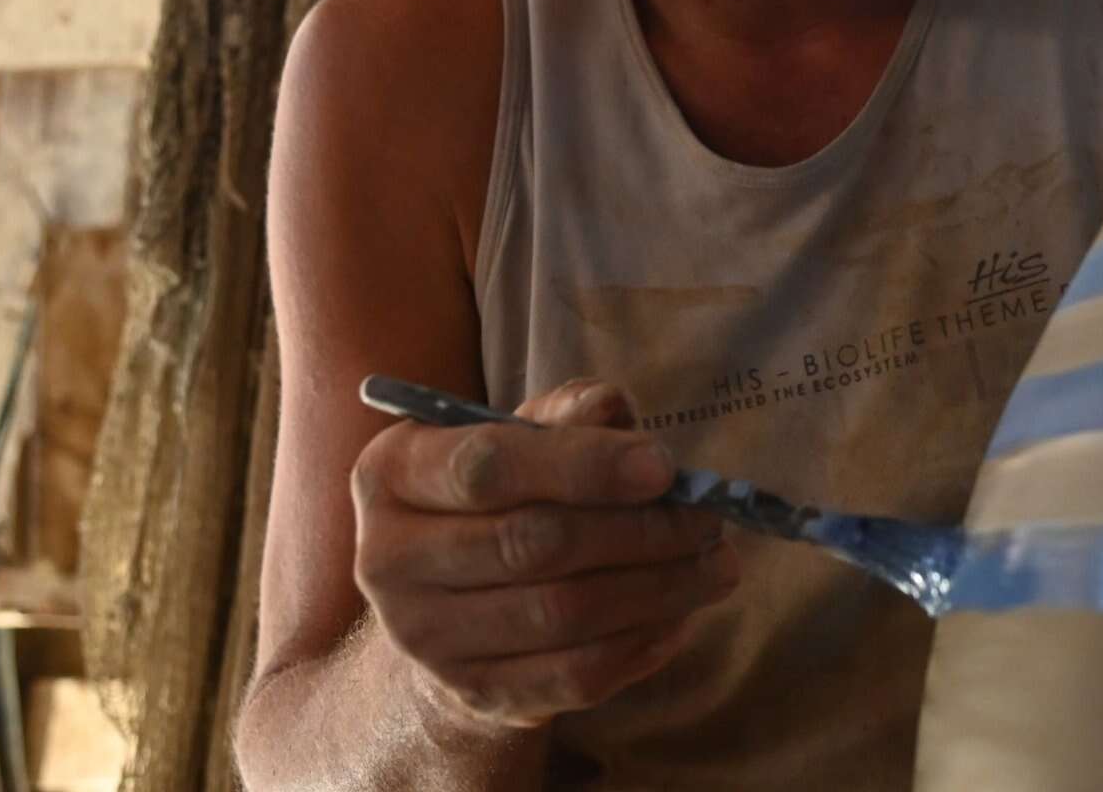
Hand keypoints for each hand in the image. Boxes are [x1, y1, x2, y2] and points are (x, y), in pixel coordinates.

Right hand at [351, 377, 740, 729]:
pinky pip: (574, 674)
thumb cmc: (496, 498)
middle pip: (534, 544)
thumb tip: (613, 410)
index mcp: (392, 472)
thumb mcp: (517, 438)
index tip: (664, 466)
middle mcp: (388, 557)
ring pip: (563, 613)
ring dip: (657, 589)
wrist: (446, 603)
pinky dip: (640, 644)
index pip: (489, 466)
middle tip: (709, 519)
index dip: (584, 465)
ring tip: (714, 566)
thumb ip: (564, 416)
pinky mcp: (472, 693)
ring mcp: (425, 637)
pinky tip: (679, 616)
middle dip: (639, 531)